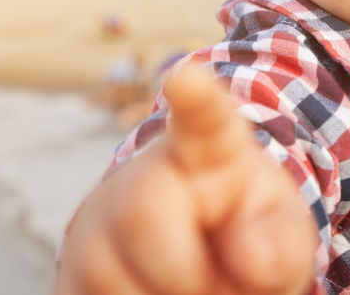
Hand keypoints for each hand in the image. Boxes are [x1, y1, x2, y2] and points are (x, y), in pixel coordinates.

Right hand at [55, 65, 318, 294]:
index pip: (203, 117)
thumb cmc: (242, 239)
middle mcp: (139, 179)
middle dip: (187, 272)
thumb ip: (280, 243)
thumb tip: (251, 263)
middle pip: (141, 215)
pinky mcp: (68, 280)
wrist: (190, 267)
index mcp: (204, 149)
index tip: (186, 76)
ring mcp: (95, 231)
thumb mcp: (280, 236)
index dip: (196, 97)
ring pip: (118, 285)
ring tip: (189, 289)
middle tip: (216, 280)